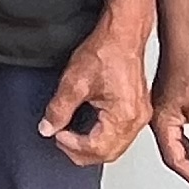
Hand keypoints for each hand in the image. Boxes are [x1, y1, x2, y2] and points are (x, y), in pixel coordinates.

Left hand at [41, 16, 153, 167]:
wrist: (123, 34)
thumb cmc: (106, 52)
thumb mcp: (74, 81)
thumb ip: (58, 109)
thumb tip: (48, 128)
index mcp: (123, 115)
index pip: (96, 149)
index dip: (72, 146)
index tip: (57, 135)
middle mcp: (136, 119)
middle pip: (108, 154)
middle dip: (81, 152)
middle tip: (61, 140)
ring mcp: (140, 116)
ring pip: (115, 148)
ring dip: (91, 147)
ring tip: (70, 135)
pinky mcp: (138, 110)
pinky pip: (121, 136)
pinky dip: (102, 138)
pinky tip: (87, 129)